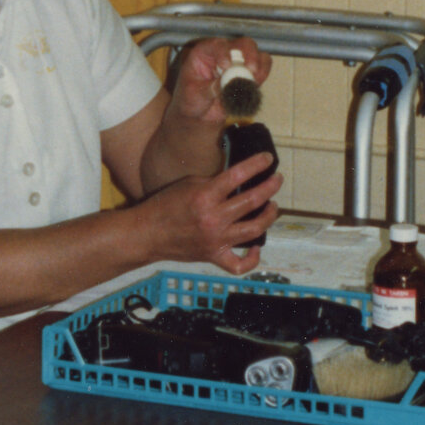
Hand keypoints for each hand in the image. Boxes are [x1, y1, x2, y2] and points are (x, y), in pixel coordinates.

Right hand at [138, 152, 282, 272]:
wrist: (147, 234)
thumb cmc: (165, 205)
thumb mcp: (188, 184)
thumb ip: (214, 182)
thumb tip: (238, 179)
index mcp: (205, 196)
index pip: (238, 175)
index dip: (257, 164)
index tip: (268, 159)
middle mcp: (213, 219)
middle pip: (252, 201)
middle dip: (270, 187)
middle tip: (277, 179)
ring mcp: (215, 240)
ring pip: (254, 230)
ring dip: (269, 216)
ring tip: (272, 206)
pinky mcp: (214, 256)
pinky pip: (239, 265)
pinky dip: (252, 258)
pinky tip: (256, 246)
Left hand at [169, 37, 272, 123]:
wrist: (199, 114)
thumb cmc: (191, 99)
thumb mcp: (194, 95)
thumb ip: (209, 89)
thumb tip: (226, 83)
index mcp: (204, 53)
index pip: (217, 45)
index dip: (224, 52)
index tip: (226, 65)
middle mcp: (223, 53)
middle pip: (242, 44)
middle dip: (249, 54)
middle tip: (251, 68)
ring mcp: (237, 63)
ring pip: (255, 53)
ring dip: (258, 64)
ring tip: (254, 78)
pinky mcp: (248, 74)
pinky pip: (262, 67)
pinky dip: (263, 74)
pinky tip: (256, 83)